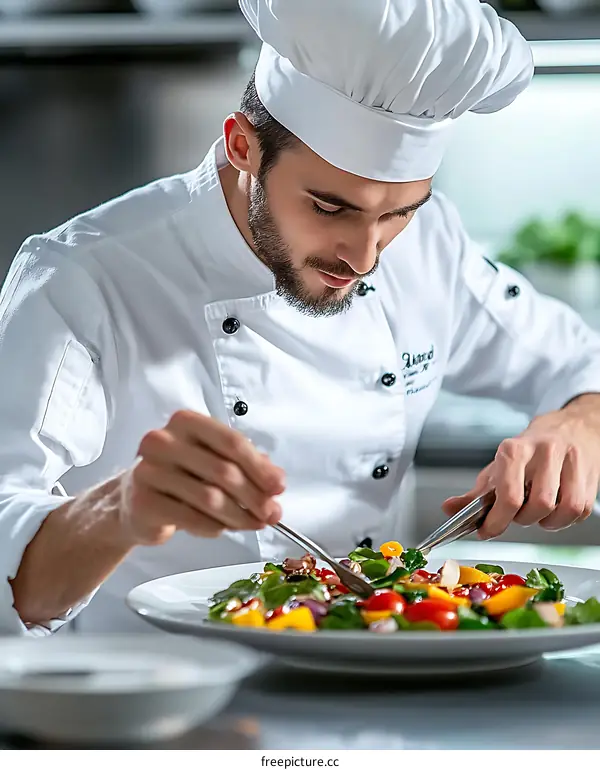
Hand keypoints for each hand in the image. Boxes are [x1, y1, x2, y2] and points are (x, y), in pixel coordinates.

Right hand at [119, 411, 284, 544]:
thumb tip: (276, 482)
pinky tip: (220, 528)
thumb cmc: (180, 476)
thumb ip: (247, 466)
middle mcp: (163, 441)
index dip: (259, 467)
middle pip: (223, 471)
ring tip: (251, 524)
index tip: (278, 487)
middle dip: (254, 497)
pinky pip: (191, 518)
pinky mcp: (143, 501)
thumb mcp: (214, 461)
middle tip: (271, 514)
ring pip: (209, 498)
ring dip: (238, 516)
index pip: (231, 442)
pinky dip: (213, 527)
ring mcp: (149, 470)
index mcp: (186, 422)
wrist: (133, 501)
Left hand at [442, 400, 599, 539]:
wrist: (570, 428)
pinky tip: (555, 511)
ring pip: (562, 509)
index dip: (496, 522)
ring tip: (536, 513)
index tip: (487, 531)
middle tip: (516, 515)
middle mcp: (544, 451)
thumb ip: (475, 493)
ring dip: (546, 521)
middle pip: (537, 505)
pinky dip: (565, 519)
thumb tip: (449, 509)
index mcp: (514, 449)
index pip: (508, 495)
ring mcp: (571, 461)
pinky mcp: (590, 474)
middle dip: (523, 519)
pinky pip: (580, 510)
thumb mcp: (497, 467)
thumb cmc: (529, 452)